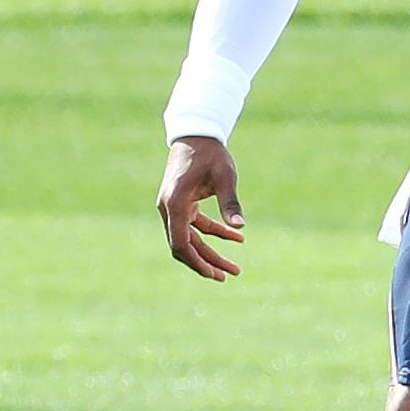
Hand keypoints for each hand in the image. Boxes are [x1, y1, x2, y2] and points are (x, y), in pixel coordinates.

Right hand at [157, 135, 245, 280]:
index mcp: (175, 204)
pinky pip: (196, 225)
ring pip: (191, 237)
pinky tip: (237, 238)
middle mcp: (169, 208)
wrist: (196, 134)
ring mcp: (174, 206)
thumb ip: (230, 202)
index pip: (181, 243)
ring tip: (233, 267)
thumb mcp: (225, 177)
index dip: (197, 262)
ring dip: (210, 252)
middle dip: (206, 262)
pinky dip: (214, 233)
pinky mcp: (182, 203)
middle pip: (185, 245)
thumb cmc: (211, 154)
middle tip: (228, 276)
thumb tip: (240, 227)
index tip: (215, 274)